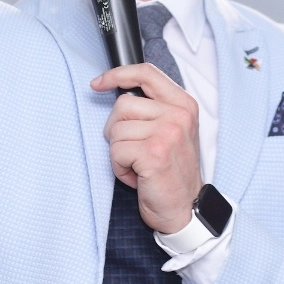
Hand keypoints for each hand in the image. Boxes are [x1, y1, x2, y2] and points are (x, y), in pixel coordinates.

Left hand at [91, 63, 202, 233]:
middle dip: (117, 130)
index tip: (98, 83)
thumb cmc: (171, 173)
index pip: (146, 73)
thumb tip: (116, 91)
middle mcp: (178, 115)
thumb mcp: (170, 131)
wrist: (185, 210)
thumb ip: (152, 108)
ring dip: (119, 153)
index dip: (117, 74)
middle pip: (122, 105)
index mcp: (183, 105)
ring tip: (139, 166)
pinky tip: (137, 176)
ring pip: (116, 130)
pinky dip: (119, 168)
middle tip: (133, 151)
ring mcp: (168, 133)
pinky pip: (116, 151)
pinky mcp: (154, 152)